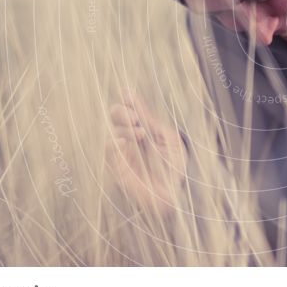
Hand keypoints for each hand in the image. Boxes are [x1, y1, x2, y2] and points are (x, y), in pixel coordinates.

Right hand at [106, 87, 187, 215]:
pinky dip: (114, 143)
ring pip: (114, 132)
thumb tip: (134, 100)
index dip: (128, 101)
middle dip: (122, 111)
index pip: (132, 111)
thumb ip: (151, 120)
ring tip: (141, 133)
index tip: (128, 92)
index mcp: (146, 129)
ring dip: (125, 128)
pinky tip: (125, 142)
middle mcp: (132, 139)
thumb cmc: (176, 166)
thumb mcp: (169, 138)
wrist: (176, 194)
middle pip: (116, 117)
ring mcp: (124, 152)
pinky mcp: (118, 167)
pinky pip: (109, 151)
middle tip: (135, 116)